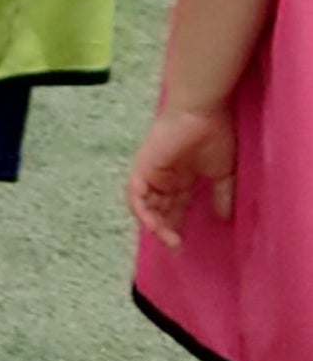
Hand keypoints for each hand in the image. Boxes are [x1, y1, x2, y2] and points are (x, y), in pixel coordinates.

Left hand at [129, 105, 236, 246]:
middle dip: (166, 230)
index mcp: (180, 178)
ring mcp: (151, 172)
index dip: (177, 225)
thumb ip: (221, 194)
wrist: (202, 112)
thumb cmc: (214, 136)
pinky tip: (153, 226)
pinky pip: (135, 194)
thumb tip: (223, 216)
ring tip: (170, 241)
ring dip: (155, 225)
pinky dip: (142, 211)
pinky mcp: (143, 167)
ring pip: (145, 205)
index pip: (174, 207)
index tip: (185, 244)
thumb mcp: (223, 172)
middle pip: (159, 209)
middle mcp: (163, 177)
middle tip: (177, 247)